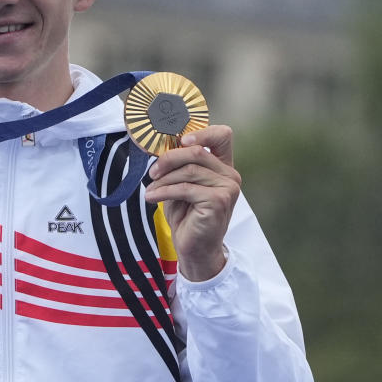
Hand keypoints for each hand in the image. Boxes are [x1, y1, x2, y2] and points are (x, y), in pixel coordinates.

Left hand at [143, 125, 241, 280]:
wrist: (195, 249)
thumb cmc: (187, 216)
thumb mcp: (181, 184)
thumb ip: (179, 165)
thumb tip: (160, 147)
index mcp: (223, 166)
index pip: (222, 135)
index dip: (201, 132)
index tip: (180, 140)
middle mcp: (230, 175)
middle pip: (197, 151)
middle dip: (168, 159)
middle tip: (152, 172)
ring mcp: (228, 188)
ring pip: (189, 169)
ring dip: (164, 179)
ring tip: (150, 190)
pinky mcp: (218, 201)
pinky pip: (185, 188)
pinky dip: (164, 191)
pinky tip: (152, 198)